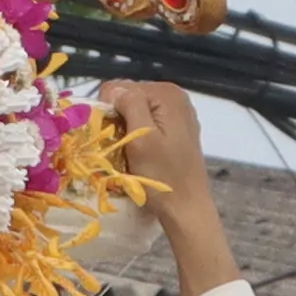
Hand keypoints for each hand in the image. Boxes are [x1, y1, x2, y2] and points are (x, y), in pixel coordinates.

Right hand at [108, 80, 237, 295]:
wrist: (186, 207)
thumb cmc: (162, 176)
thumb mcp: (141, 138)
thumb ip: (129, 105)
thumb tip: (113, 88)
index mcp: (166, 94)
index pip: (118, 88)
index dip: (108, 111)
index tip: (111, 137)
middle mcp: (175, 96)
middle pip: (127, 97)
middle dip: (118, 119)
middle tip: (120, 146)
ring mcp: (178, 112)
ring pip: (134, 111)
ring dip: (126, 129)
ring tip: (130, 151)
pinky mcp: (177, 128)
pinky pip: (146, 122)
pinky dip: (137, 134)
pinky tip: (141, 152)